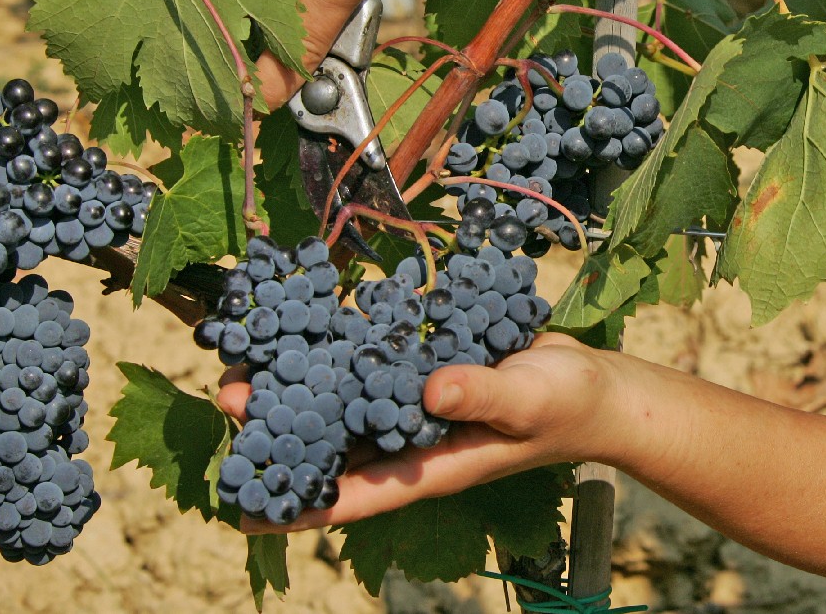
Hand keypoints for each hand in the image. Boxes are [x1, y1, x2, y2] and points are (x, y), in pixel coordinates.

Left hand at [216, 333, 617, 532]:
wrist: (597, 385)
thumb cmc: (567, 407)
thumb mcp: (529, 400)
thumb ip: (482, 394)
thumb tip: (429, 390)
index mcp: (431, 466)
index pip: (354, 495)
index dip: (297, 500)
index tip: (239, 505)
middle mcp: (414, 438)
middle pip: (333, 441)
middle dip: (279, 424)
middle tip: (228, 394)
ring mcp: (418, 403)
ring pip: (345, 399)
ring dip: (301, 382)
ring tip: (250, 358)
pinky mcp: (427, 367)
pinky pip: (375, 361)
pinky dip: (345, 346)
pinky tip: (314, 321)